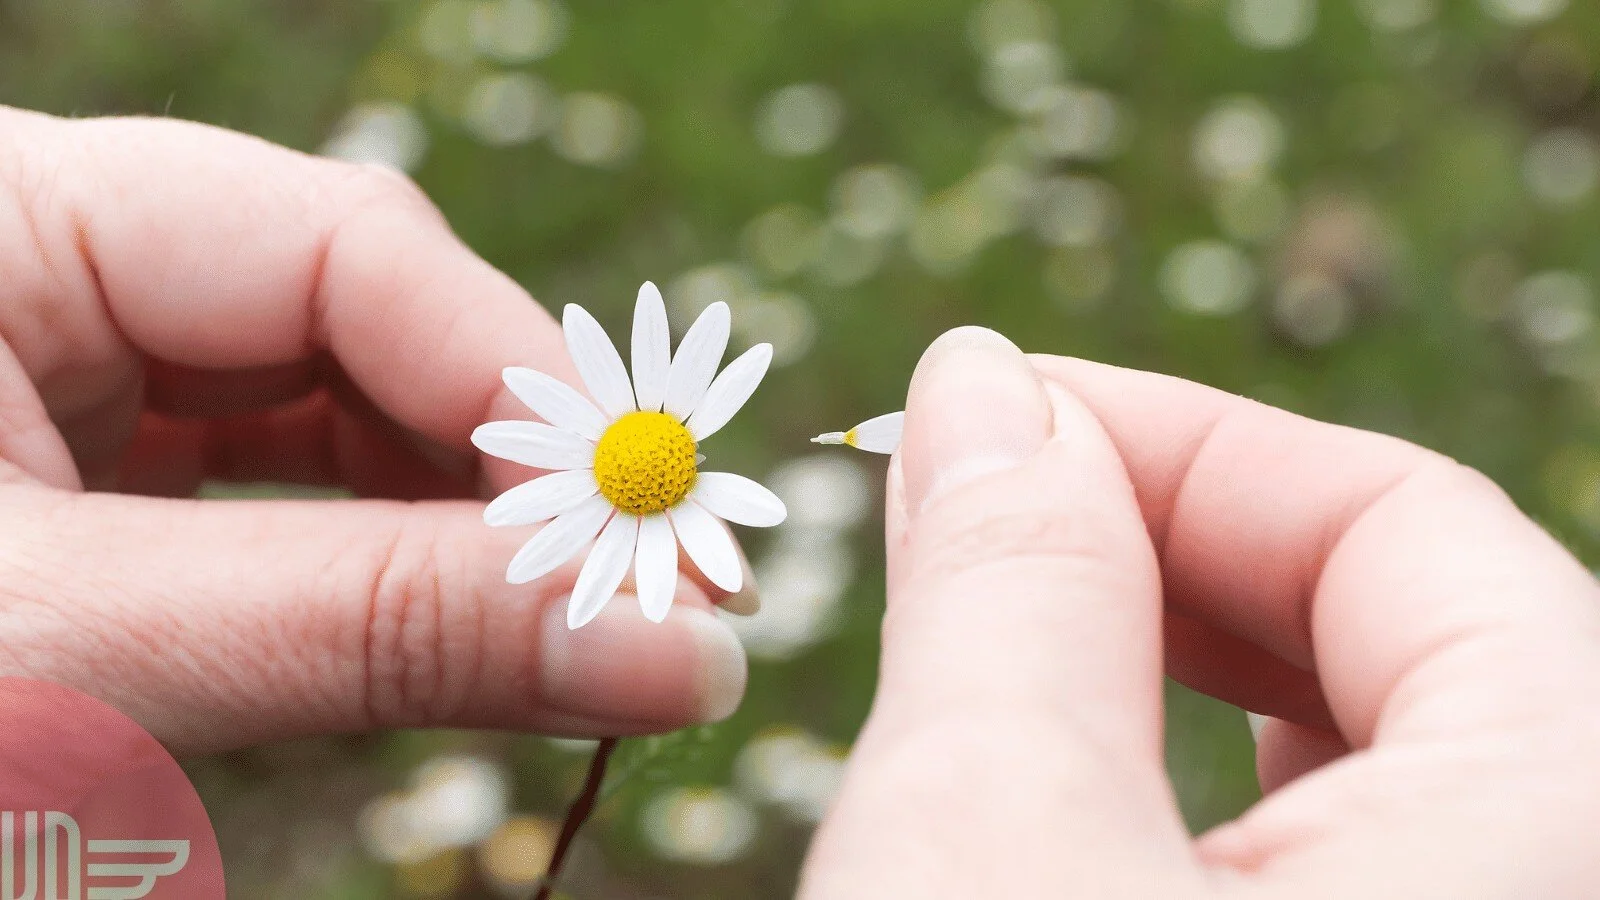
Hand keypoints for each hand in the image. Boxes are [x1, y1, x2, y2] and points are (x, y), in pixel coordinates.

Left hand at [0, 107, 749, 754]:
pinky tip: (460, 620)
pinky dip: (373, 565)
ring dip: (457, 528)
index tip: (651, 540)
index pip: (349, 242)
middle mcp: (48, 263)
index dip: (527, 395)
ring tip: (574, 625)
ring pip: (329, 408)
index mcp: (8, 214)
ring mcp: (60, 365)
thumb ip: (373, 628)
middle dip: (509, 473)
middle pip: (358, 318)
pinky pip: (275, 486)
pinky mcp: (83, 471)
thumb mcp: (81, 659)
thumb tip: (684, 646)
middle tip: (655, 601)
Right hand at [803, 327, 1599, 896]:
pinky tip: (1081, 811)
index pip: (1409, 525)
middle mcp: (1574, 886)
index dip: (1171, 440)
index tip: (979, 429)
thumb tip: (980, 385)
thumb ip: (1011, 581)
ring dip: (1170, 679)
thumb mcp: (995, 837)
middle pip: (1410, 638)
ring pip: (1375, 764)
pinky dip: (1198, 810)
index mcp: (1568, 824)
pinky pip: (1350, 871)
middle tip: (968, 533)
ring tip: (1005, 667)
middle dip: (1161, 554)